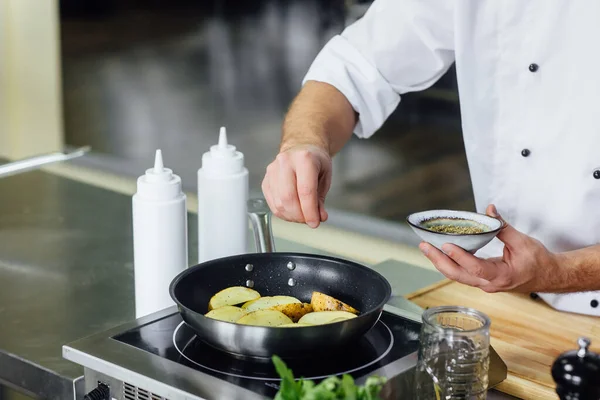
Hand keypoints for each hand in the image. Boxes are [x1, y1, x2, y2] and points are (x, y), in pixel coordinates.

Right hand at [261, 144, 331, 227]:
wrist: (300, 147)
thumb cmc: (314, 161)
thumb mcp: (325, 177)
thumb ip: (321, 199)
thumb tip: (318, 217)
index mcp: (304, 158)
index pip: (305, 191)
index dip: (310, 211)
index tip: (315, 222)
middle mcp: (285, 162)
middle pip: (288, 198)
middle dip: (300, 216)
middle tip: (309, 220)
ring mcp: (272, 171)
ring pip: (279, 203)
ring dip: (292, 216)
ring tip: (302, 216)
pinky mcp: (266, 180)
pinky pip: (272, 203)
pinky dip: (283, 213)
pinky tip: (292, 212)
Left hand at [419, 205, 561, 292]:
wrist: (548, 276)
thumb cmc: (538, 261)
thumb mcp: (522, 242)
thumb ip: (502, 227)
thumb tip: (489, 211)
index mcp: (501, 276)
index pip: (475, 268)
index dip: (459, 257)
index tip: (446, 245)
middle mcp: (489, 284)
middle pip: (458, 275)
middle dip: (438, 260)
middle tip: (424, 245)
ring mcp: (484, 284)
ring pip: (457, 276)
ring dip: (440, 262)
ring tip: (426, 248)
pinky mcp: (482, 281)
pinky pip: (461, 274)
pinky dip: (449, 263)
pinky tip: (439, 253)